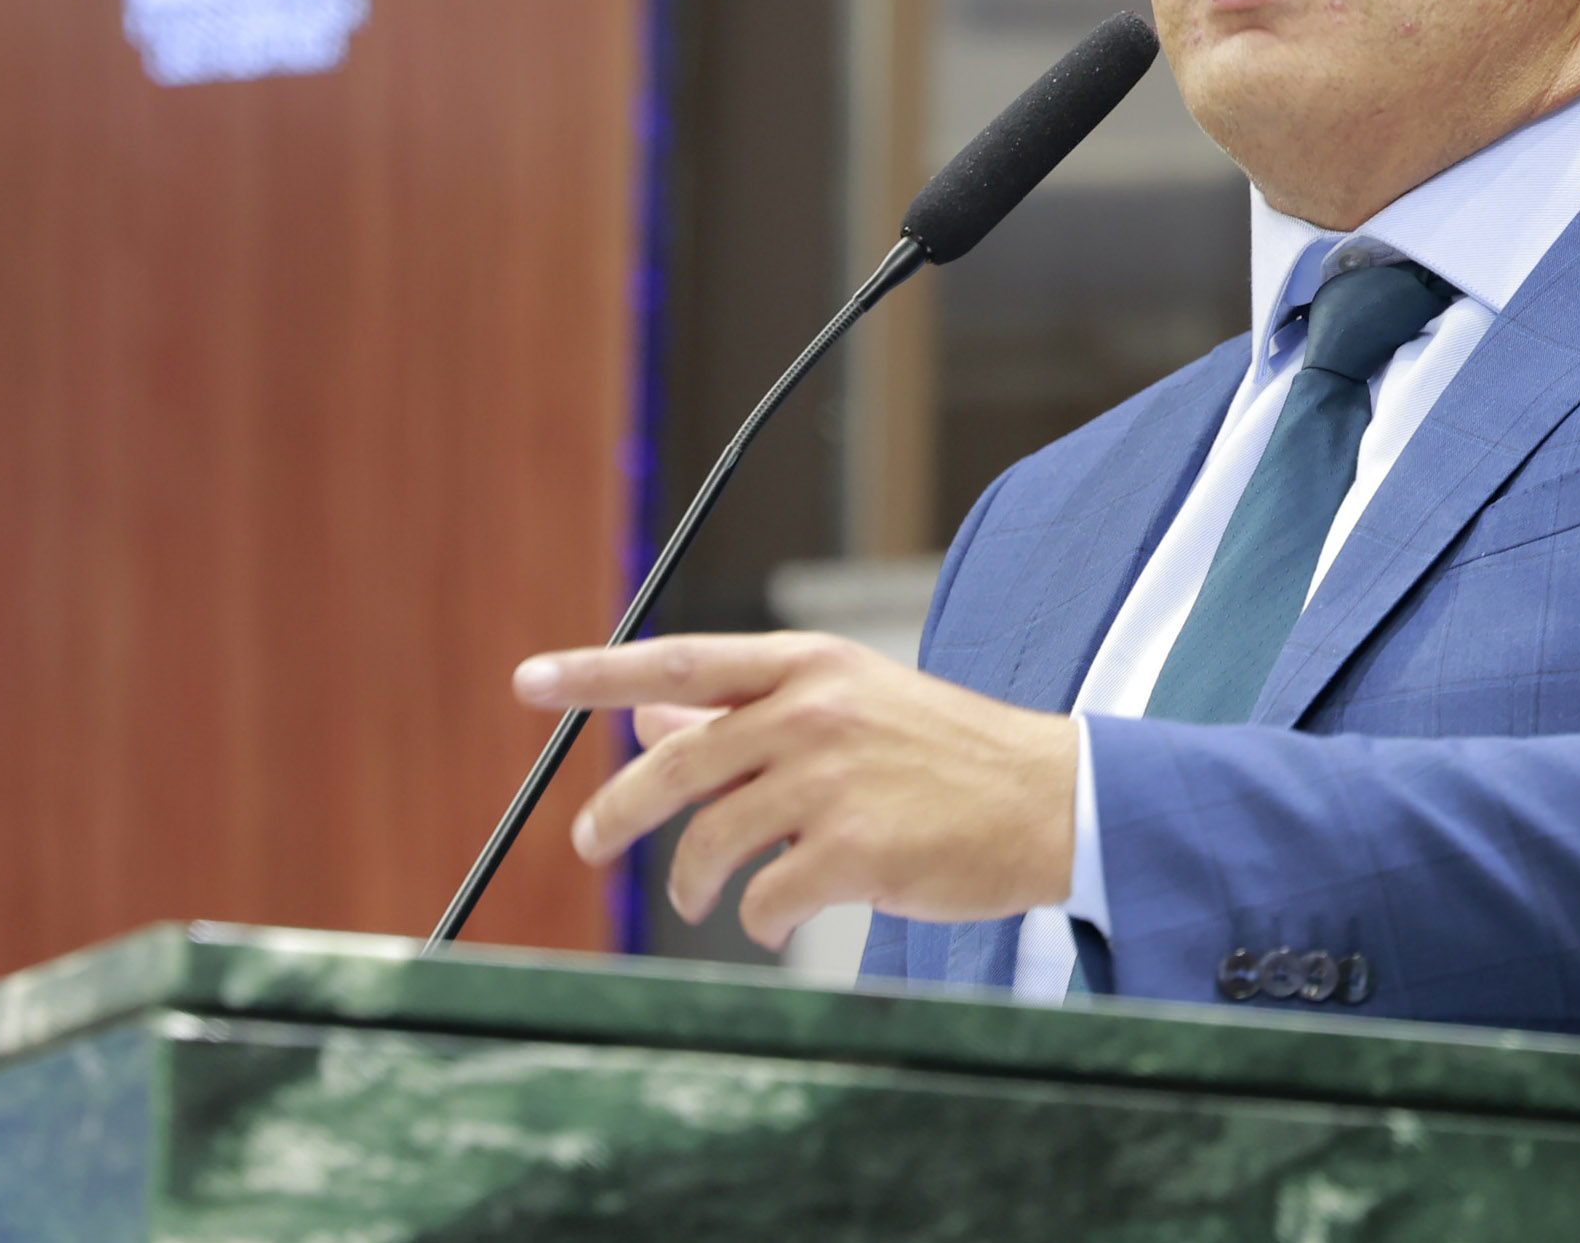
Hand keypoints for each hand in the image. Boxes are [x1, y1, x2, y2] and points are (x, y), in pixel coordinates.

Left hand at [512, 632, 1076, 951]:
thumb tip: (651, 714)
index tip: (529, 682)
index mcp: (810, 665)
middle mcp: (814, 710)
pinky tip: (780, 918)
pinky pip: (765, 898)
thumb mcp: (849, 707)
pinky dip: (761, 919)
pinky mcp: (855, 849)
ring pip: (711, 839)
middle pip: (676, 763)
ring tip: (703, 897)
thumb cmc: (945, 756)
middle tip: (590, 844)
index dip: (595, 674)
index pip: (680, 661)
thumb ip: (747, 712)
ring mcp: (833, 779)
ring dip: (693, 880)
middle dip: (617, 812)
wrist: (1050, 800)